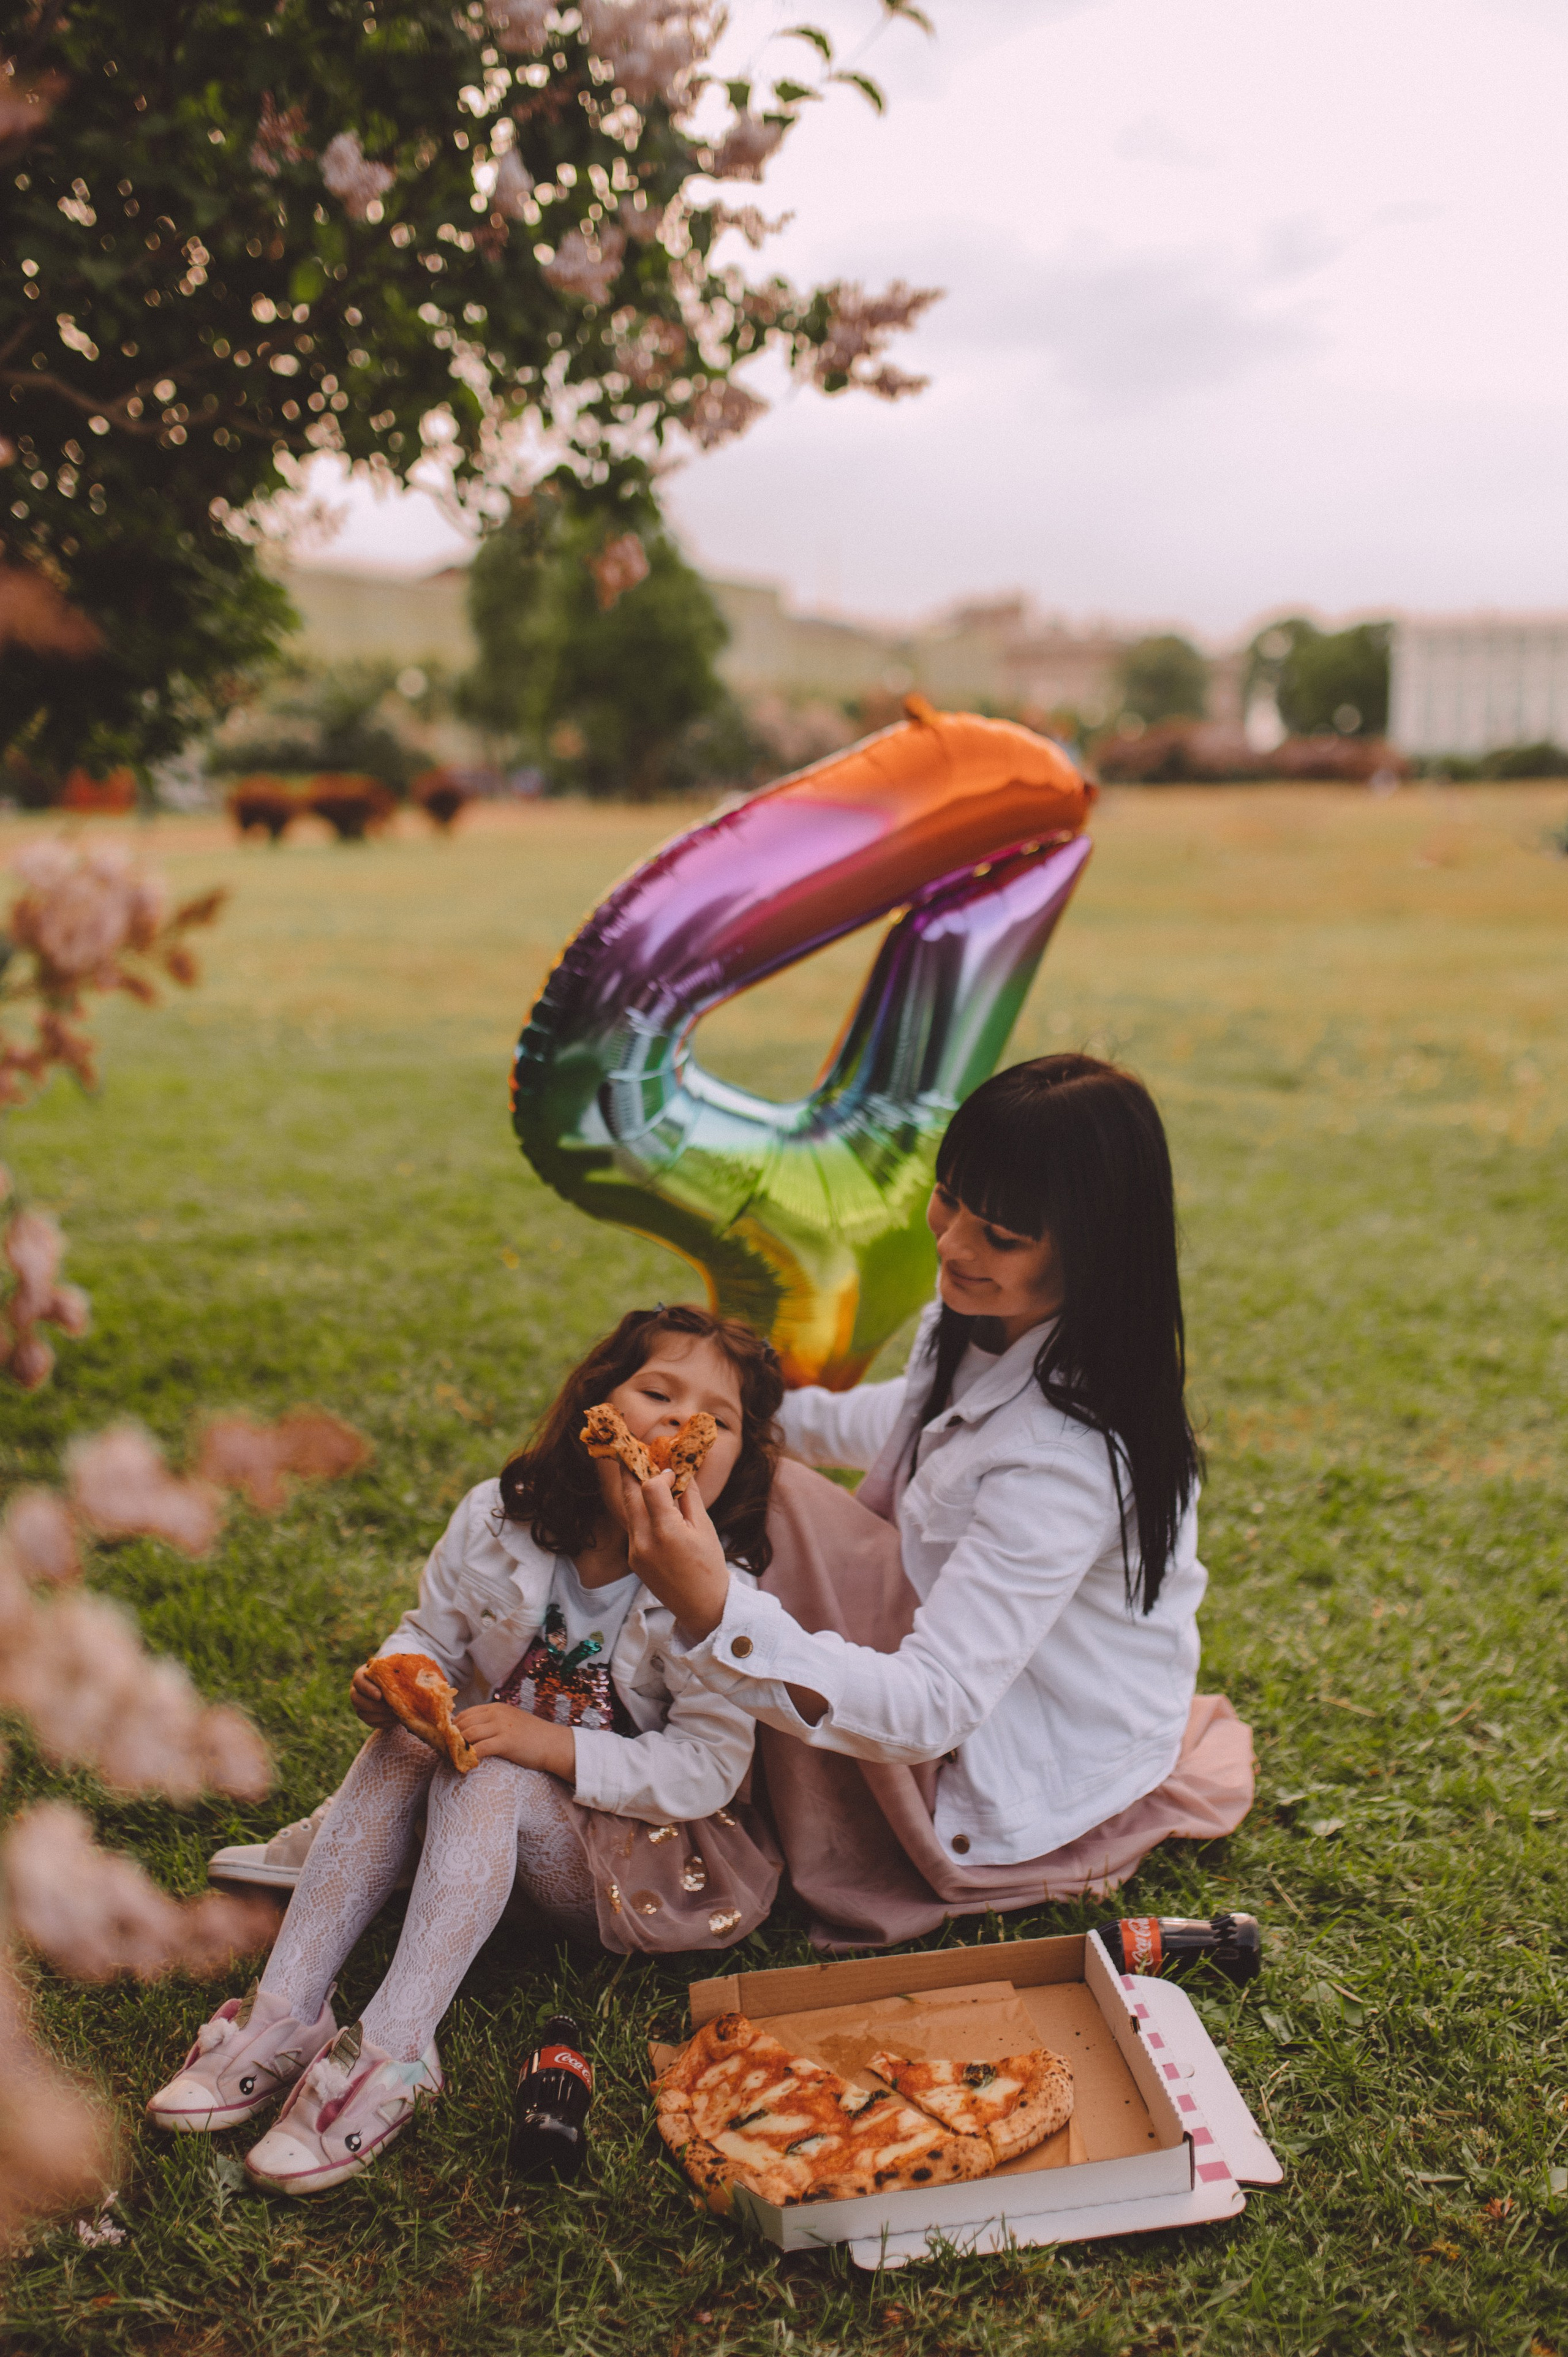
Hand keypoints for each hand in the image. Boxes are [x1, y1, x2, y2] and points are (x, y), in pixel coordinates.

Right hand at [350, 1665, 395, 1728]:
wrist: (393, 1685)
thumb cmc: (392, 1672)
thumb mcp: (392, 1668)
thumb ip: (393, 1669)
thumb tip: (405, 1672)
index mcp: (360, 1676)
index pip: (359, 1681)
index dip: (368, 1689)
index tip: (380, 1695)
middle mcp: (356, 1691)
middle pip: (357, 1700)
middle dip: (375, 1705)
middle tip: (391, 1707)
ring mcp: (359, 1706)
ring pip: (364, 1714)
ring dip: (381, 1715)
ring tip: (397, 1713)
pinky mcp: (366, 1717)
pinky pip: (372, 1723)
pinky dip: (385, 1722)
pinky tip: (396, 1719)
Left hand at [454, 1702, 575, 1780]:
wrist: (554, 1743)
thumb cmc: (532, 1736)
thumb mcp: (510, 1722)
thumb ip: (492, 1724)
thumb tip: (470, 1733)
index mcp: (495, 1708)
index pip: (465, 1714)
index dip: (452, 1728)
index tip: (446, 1741)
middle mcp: (496, 1714)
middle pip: (463, 1724)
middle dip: (450, 1738)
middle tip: (444, 1753)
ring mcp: (501, 1727)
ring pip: (468, 1735)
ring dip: (456, 1748)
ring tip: (451, 1760)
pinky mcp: (506, 1742)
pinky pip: (480, 1749)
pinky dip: (469, 1757)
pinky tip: (465, 1765)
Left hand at [620, 1464, 729, 1640]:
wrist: (702, 1607)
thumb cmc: (709, 1567)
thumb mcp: (704, 1528)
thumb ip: (689, 1496)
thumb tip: (680, 1469)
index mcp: (665, 1532)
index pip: (649, 1487)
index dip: (659, 1474)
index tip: (672, 1474)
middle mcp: (644, 1541)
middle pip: (629, 1495)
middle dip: (631, 1471)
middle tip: (635, 1453)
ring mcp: (635, 1551)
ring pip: (628, 1510)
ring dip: (634, 1491)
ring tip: (644, 1475)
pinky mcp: (633, 1559)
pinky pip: (632, 1526)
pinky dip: (639, 1511)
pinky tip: (652, 1506)